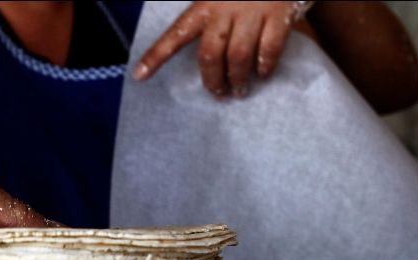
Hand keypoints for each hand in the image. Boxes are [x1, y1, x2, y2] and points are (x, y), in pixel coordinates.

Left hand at [133, 1, 301, 97]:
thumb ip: (206, 23)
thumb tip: (205, 59)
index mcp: (204, 5)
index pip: (175, 34)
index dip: (156, 56)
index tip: (139, 76)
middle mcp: (224, 8)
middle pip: (210, 54)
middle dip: (212, 80)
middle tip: (217, 93)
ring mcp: (252, 11)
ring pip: (238, 55)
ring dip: (238, 79)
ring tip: (239, 91)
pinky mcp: (279, 15)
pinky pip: (269, 48)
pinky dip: (265, 66)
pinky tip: (262, 75)